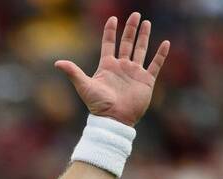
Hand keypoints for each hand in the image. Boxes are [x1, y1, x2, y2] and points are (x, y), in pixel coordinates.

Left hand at [54, 12, 169, 126]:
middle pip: (127, 43)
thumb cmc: (98, 105)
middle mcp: (121, 67)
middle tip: (135, 15)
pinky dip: (161, 54)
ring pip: (140, 50)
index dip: (110, 31)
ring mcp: (134, 73)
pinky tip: (165, 43)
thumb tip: (57, 63)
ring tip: (146, 22)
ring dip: (144, 36)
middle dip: (131, 29)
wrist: (114, 119)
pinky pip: (155, 64)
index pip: (109, 44)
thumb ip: (73, 72)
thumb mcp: (84, 86)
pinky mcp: (146, 80)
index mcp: (107, 66)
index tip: (113, 18)